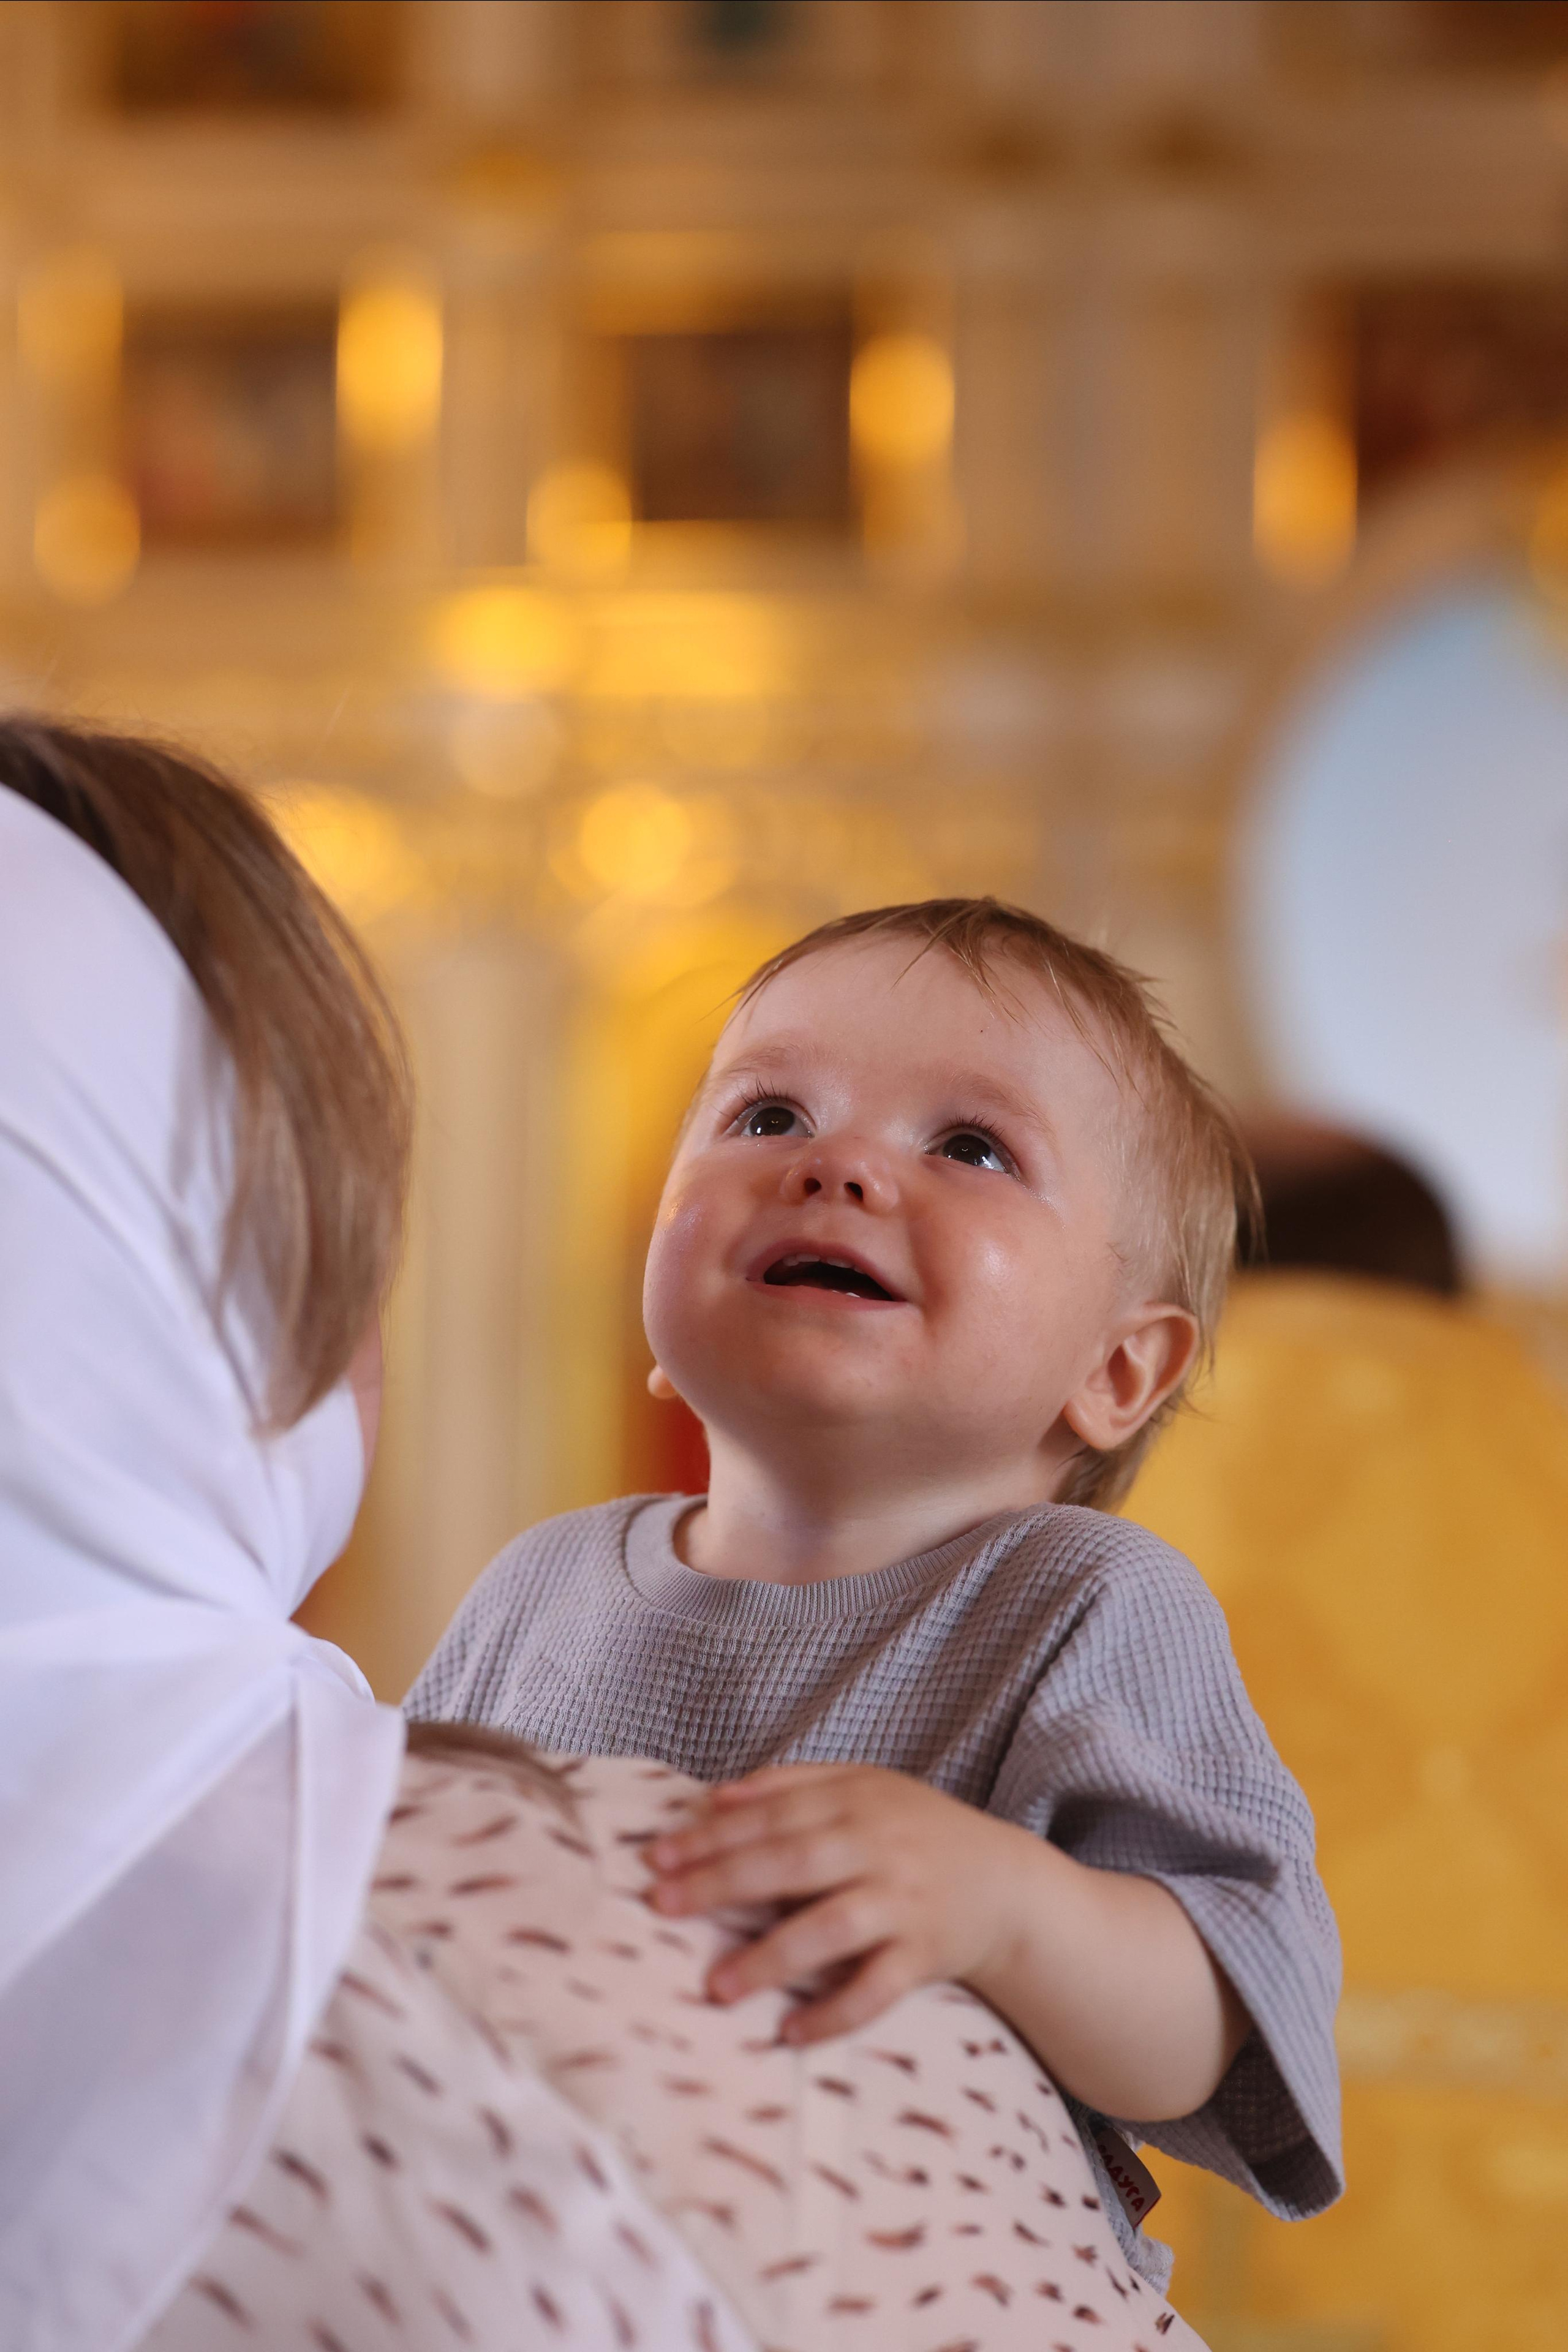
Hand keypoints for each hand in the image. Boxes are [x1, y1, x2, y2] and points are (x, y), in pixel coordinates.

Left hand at [644, 1762, 1035, 2043]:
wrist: (1006, 1883)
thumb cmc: (916, 1832)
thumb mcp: (863, 1787)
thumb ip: (792, 1783)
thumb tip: (715, 1796)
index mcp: (856, 1802)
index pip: (772, 1815)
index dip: (712, 1835)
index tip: (658, 1857)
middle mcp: (879, 1847)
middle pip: (792, 1863)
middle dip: (723, 1884)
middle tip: (663, 1906)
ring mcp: (904, 1903)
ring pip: (831, 1927)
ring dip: (771, 1957)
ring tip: (716, 1986)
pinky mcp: (926, 1955)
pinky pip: (878, 1988)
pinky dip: (836, 2013)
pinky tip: (791, 2032)